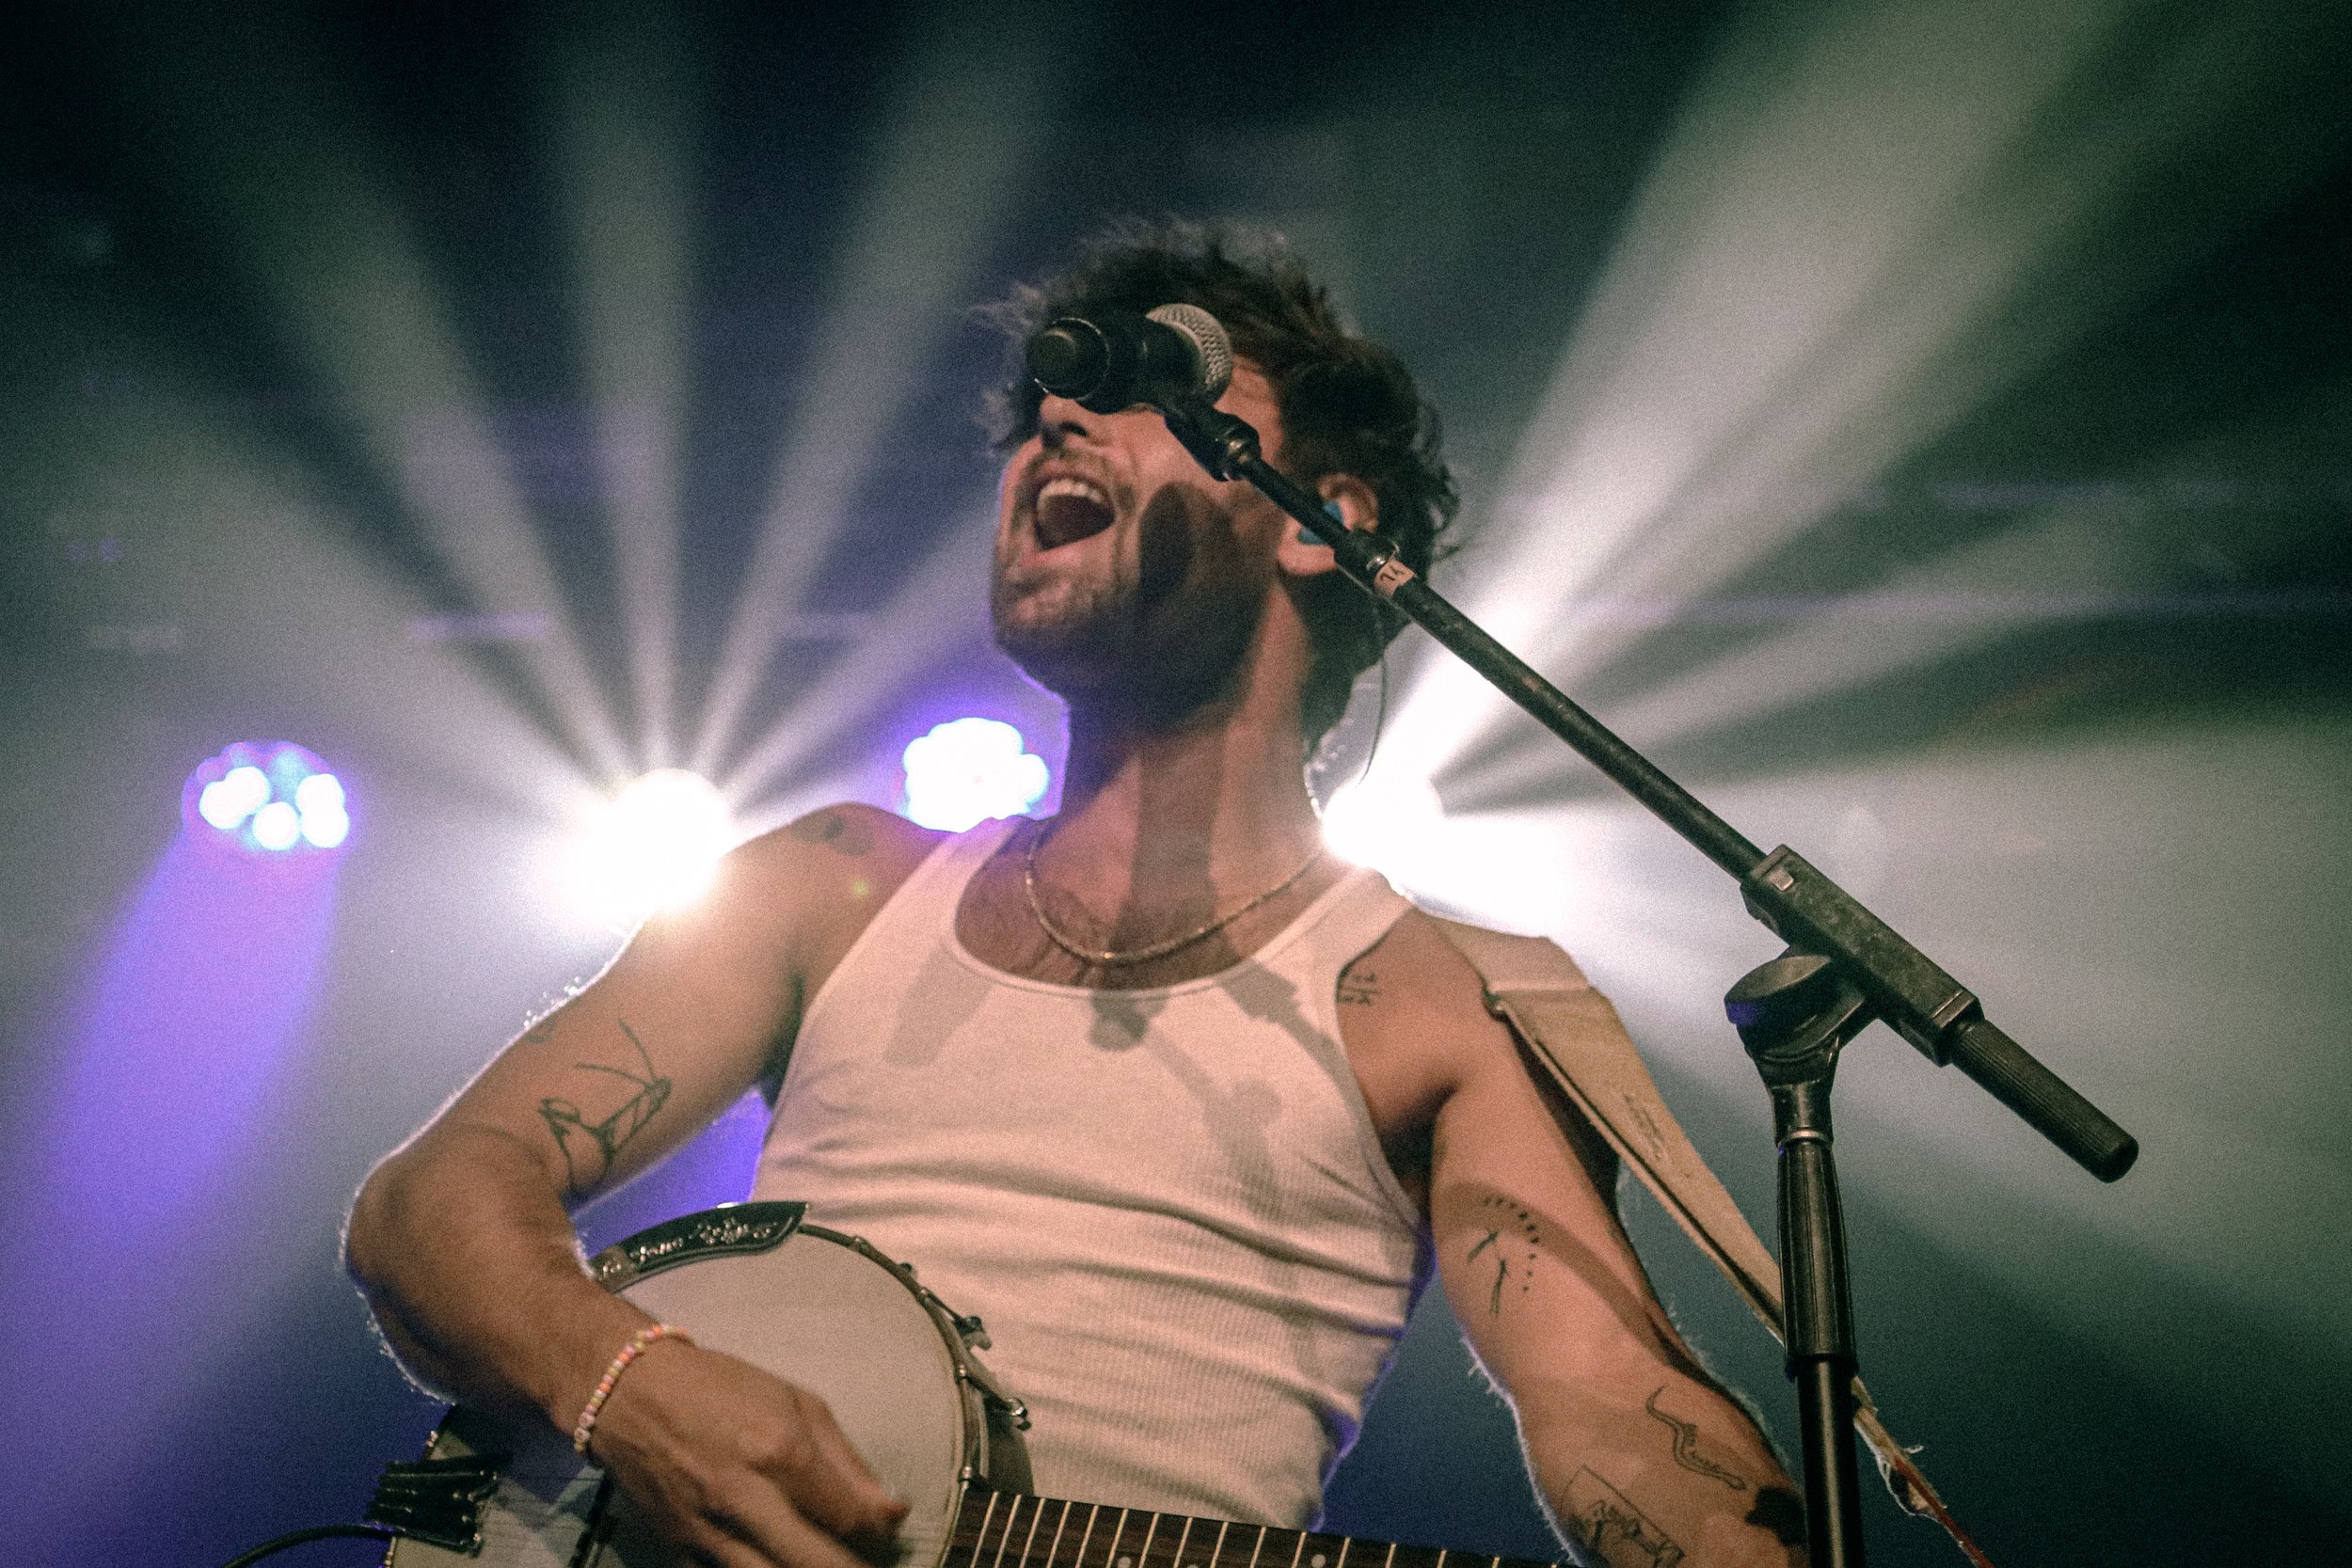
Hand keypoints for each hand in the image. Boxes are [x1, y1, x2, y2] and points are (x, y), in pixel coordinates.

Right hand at [583, 1339, 909, 1567]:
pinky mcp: (680, 1552)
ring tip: (824, 1560)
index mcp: (780, 1451)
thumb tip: (892, 1511)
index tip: (888, 1528)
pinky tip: (777, 1560)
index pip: (848, 1518)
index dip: (879, 1531)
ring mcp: (709, 1532)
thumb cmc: (721, 1390)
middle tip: (865, 1560)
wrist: (630, 1395)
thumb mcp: (797, 1402)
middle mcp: (745, 1497)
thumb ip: (847, 1462)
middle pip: (817, 1564)